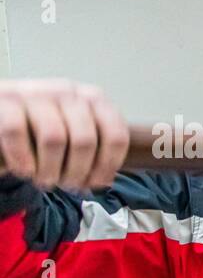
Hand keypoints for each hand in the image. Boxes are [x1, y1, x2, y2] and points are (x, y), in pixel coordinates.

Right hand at [0, 80, 127, 190]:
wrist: (3, 109)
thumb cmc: (43, 126)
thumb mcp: (75, 131)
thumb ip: (94, 151)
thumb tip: (103, 182)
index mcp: (93, 100)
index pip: (116, 136)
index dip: (107, 166)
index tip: (96, 183)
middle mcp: (67, 93)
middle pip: (85, 141)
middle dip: (77, 172)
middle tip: (66, 185)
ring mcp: (36, 93)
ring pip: (53, 139)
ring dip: (50, 170)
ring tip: (45, 180)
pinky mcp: (6, 100)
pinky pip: (17, 132)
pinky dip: (23, 159)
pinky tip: (25, 170)